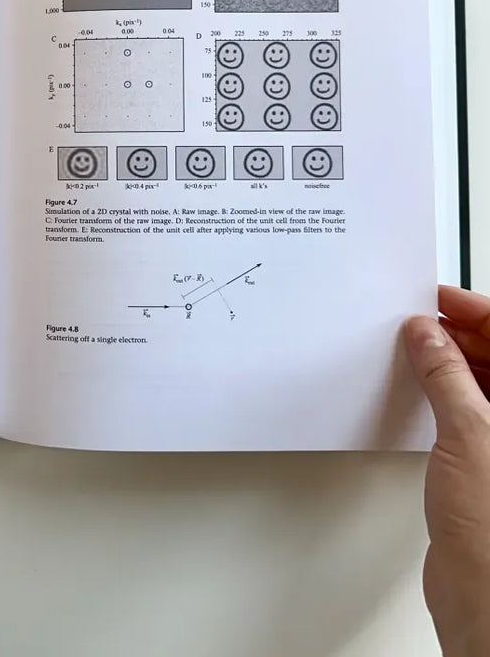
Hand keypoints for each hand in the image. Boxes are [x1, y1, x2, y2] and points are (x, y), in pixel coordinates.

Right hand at [404, 286, 489, 656]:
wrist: (484, 597)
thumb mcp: (469, 433)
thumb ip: (446, 375)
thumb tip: (428, 336)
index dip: (477, 311)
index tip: (438, 298)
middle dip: (460, 334)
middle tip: (418, 322)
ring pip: (483, 383)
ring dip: (449, 363)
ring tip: (414, 349)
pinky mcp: (485, 464)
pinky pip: (465, 410)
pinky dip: (442, 393)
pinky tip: (419, 388)